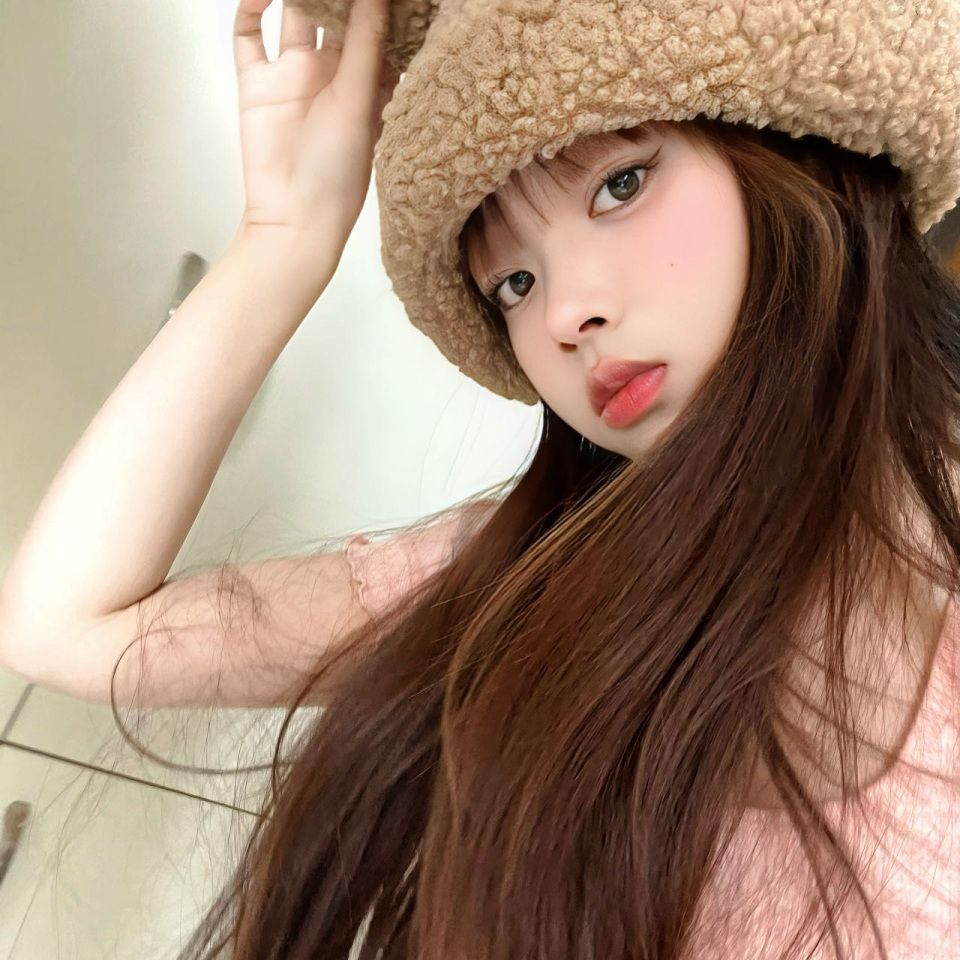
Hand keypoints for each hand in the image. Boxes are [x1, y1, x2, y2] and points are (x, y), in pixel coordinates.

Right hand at [232, 0, 398, 253]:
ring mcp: (291, 74)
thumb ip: (365, 45)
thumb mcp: (358, 102)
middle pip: (332, 12)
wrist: (294, 216)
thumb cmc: (338, 172)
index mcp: (364, 80)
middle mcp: (329, 72)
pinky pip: (248, 34)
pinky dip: (250, 6)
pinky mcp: (256, 82)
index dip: (376, 4)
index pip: (373, 26)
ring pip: (292, 13)